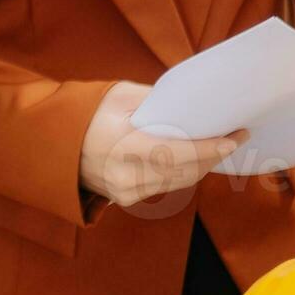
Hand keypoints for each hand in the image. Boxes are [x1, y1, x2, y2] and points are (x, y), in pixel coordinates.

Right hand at [80, 82, 246, 206]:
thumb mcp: (119, 95)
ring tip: (223, 146)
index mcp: (123, 147)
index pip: (178, 154)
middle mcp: (126, 176)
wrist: (56, 145)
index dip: (211, 149)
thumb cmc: (88, 114)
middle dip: (216, 155)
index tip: (235, 137)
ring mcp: (126, 192)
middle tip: (238, 136)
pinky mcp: (127, 200)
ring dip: (205, 165)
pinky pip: (167, 186)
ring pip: (180, 182)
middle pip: (186, 171)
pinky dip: (187, 173)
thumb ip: (157, 101)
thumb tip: (194, 105)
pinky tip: (199, 159)